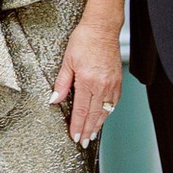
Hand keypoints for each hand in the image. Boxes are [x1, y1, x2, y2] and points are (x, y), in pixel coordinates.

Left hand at [51, 16, 123, 150]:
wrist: (102, 29)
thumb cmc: (84, 40)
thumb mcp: (67, 60)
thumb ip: (62, 82)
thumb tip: (54, 99)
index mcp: (87, 81)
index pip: (81, 111)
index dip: (78, 126)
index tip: (75, 136)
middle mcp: (102, 85)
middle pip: (94, 115)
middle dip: (88, 131)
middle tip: (84, 143)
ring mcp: (112, 84)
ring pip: (105, 111)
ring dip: (98, 125)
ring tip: (92, 135)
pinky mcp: (118, 81)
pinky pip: (113, 102)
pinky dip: (107, 113)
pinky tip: (103, 117)